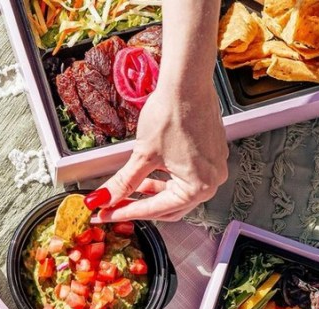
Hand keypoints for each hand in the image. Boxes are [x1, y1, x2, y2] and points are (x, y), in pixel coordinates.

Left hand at [86, 82, 227, 221]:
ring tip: (130, 189)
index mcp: (198, 187)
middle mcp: (212, 181)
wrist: (187, 82)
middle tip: (114, 206)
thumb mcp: (143, 155)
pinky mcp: (211, 155)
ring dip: (152, 193)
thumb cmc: (172, 113)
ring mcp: (214, 168)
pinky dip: (166, 180)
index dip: (125, 213)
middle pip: (169, 208)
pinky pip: (186, 178)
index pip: (154, 210)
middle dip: (139, 206)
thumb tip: (104, 198)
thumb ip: (123, 182)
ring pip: (177, 194)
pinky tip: (149, 174)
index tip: (106, 215)